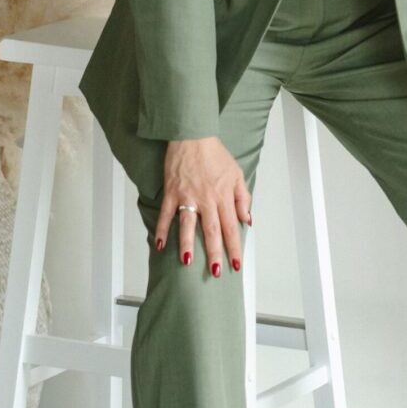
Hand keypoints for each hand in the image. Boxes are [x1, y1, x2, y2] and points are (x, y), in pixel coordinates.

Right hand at [156, 136, 252, 276]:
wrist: (193, 135)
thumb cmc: (215, 154)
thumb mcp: (236, 173)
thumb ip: (242, 198)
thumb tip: (247, 219)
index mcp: (224, 195)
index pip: (231, 227)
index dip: (234, 247)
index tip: (237, 264)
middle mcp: (206, 199)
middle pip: (211, 230)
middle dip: (214, 253)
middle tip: (216, 272)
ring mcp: (187, 196)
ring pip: (187, 225)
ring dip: (187, 244)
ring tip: (187, 263)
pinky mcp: (171, 192)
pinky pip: (165, 214)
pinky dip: (161, 229)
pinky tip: (159, 244)